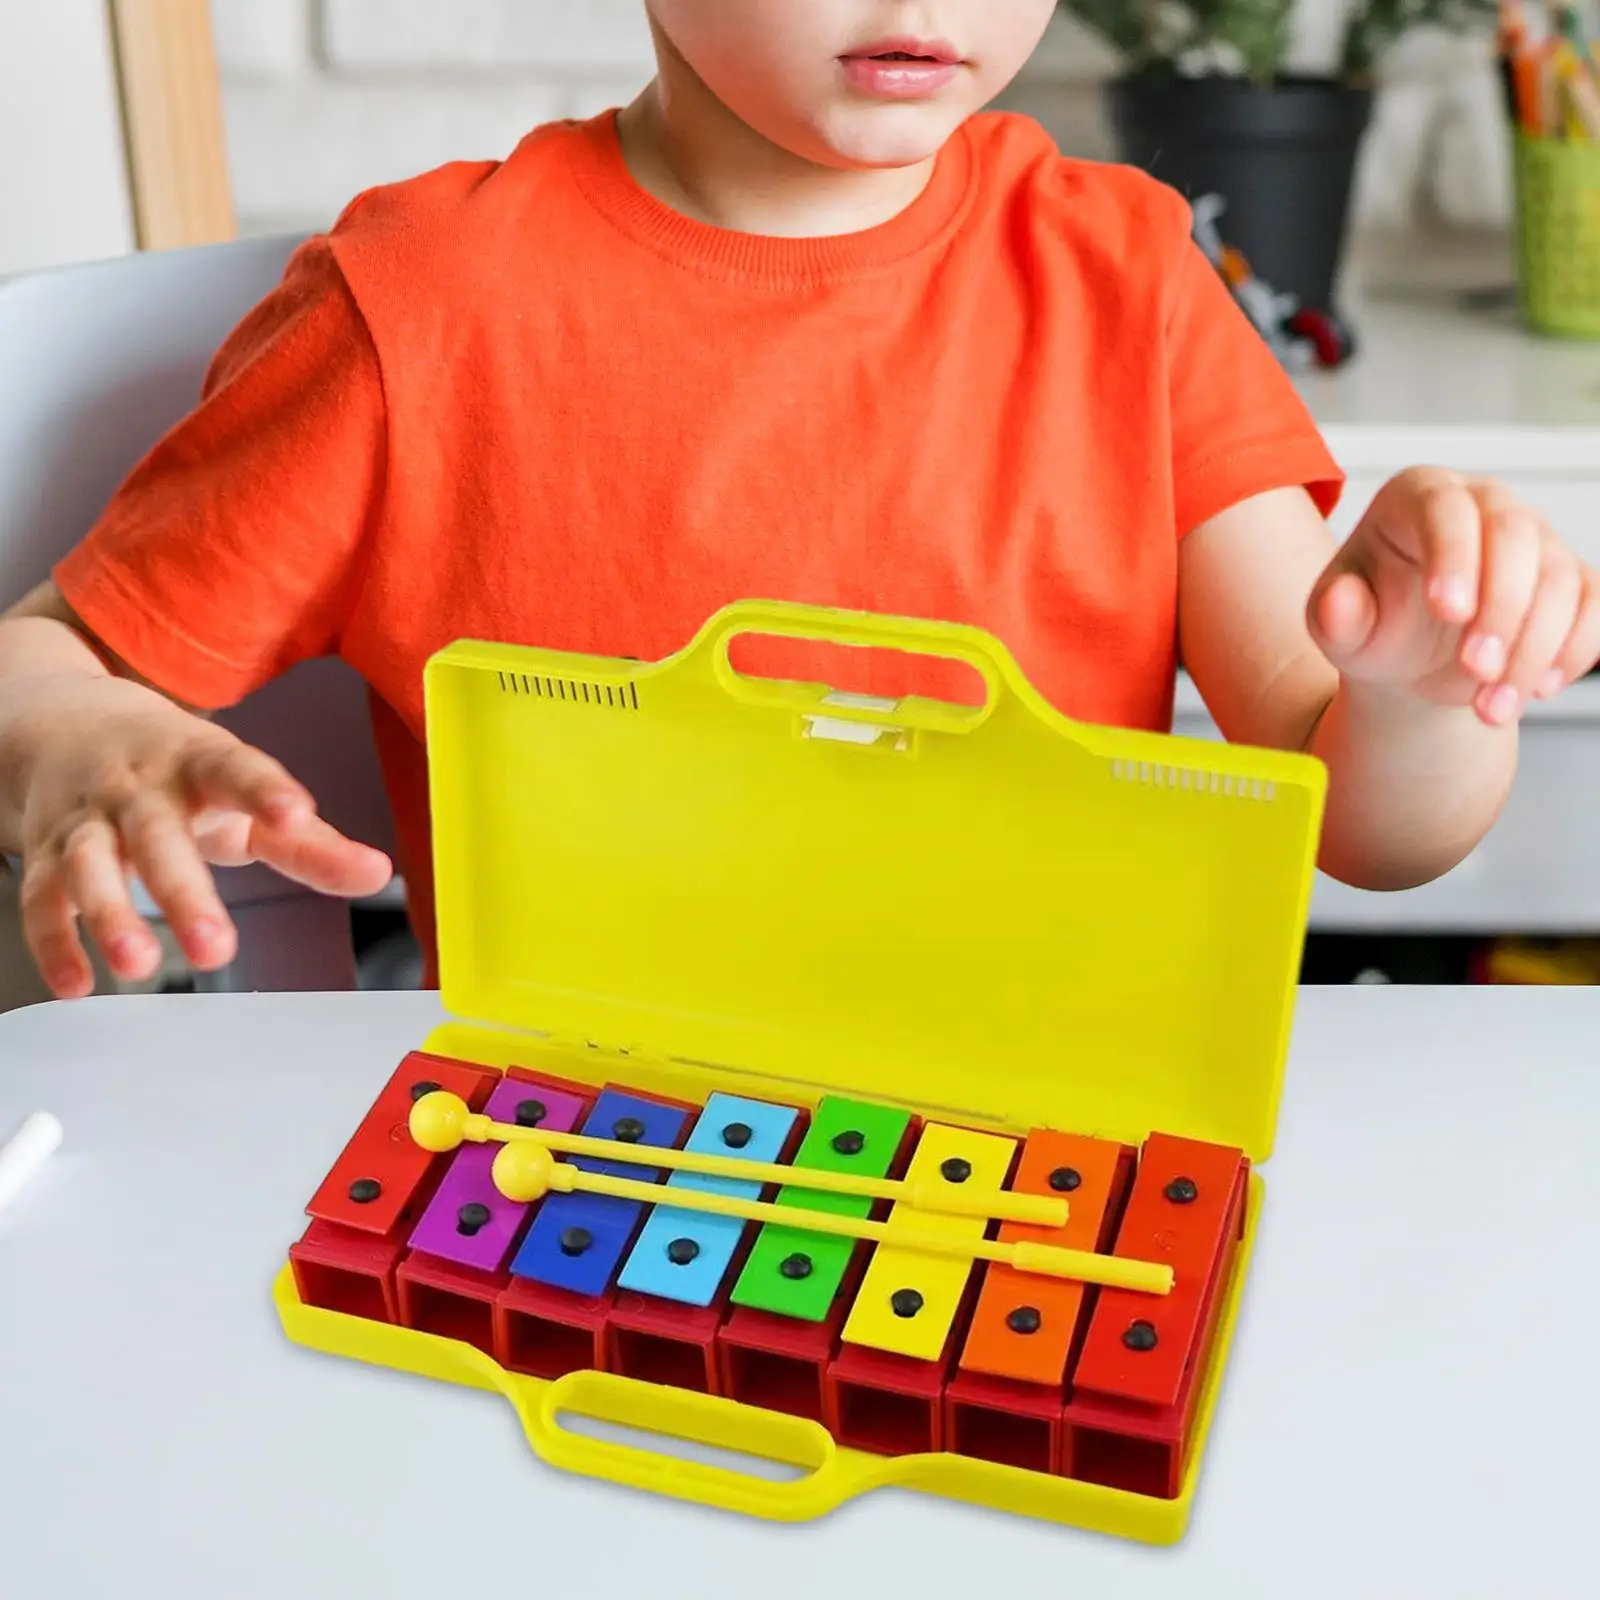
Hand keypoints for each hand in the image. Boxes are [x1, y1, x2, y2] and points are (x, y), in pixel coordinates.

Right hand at [15, 678, 391, 998]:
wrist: (65, 723)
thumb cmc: (177, 768)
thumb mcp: (244, 793)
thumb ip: (310, 840)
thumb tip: (377, 874)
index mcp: (199, 762)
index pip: (236, 771)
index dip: (267, 792)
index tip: (296, 815)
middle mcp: (139, 788)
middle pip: (158, 835)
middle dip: (184, 892)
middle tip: (216, 947)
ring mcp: (87, 818)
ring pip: (90, 864)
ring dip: (110, 915)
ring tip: (139, 964)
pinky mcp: (44, 850)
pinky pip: (42, 898)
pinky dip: (55, 941)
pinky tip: (79, 982)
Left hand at [1305, 467, 1599, 725]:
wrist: (1408, 659)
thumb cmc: (1372, 626)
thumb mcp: (1338, 628)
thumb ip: (1334, 616)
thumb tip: (1338, 602)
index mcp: (1417, 496)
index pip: (1444, 508)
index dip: (1453, 556)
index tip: (1448, 611)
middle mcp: (1483, 504)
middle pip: (1514, 536)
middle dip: (1501, 609)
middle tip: (1475, 671)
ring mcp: (1534, 538)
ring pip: (1559, 577)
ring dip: (1532, 649)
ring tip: (1491, 708)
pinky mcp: (1571, 578)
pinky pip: (1593, 604)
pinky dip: (1573, 650)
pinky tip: (1538, 690)